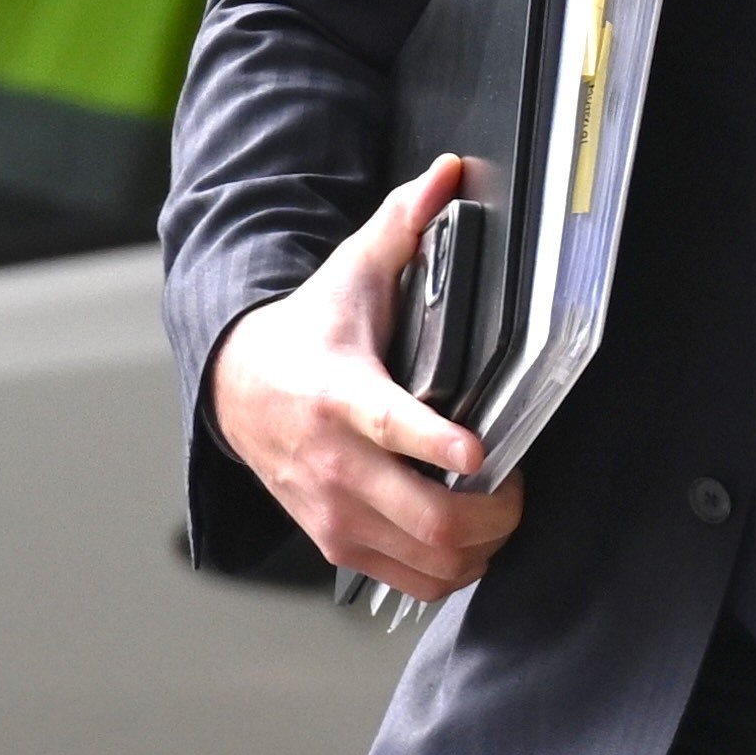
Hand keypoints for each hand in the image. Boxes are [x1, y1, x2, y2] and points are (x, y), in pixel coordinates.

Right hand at [208, 158, 520, 601]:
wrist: (236, 389)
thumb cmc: (307, 336)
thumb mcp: (351, 272)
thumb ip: (403, 225)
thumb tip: (444, 174)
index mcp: (341, 394)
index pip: (392, 424)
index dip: (437, 442)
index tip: (478, 450)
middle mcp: (335, 463)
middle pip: (427, 516)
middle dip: (493, 514)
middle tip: (519, 490)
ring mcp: (334, 512)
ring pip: (425, 560)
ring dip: (478, 549)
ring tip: (499, 514)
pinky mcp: (335, 543)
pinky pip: (407, 580)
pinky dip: (448, 570)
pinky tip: (466, 540)